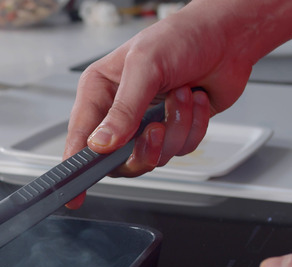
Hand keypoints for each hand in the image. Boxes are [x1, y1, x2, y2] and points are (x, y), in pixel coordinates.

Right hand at [62, 0, 275, 207]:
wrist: (228, 36)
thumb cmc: (181, 37)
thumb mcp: (145, 67)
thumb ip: (123, 110)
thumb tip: (101, 143)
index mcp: (99, 93)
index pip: (79, 138)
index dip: (75, 168)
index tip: (74, 194)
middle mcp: (118, 112)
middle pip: (116, 160)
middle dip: (143, 149)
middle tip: (156, 130)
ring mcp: (146, 124)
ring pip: (152, 157)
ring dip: (175, 129)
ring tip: (181, 96)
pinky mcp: (174, 131)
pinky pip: (180, 150)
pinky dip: (193, 127)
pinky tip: (194, 101)